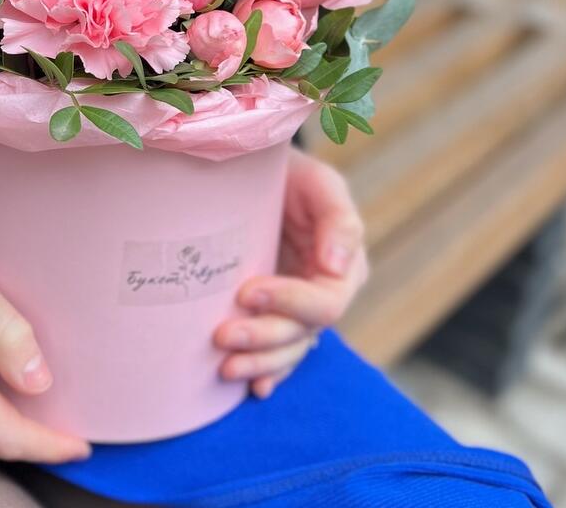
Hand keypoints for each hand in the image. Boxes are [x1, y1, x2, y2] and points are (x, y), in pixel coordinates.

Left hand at [214, 147, 367, 397]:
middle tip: (221, 335)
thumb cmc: (292, 176)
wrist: (256, 176)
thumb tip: (336, 267)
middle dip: (263, 337)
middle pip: (301, 333)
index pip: (324, 303)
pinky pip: (277, 354)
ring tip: (224, 368)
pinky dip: (267, 373)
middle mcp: (325, 296)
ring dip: (259, 362)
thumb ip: (337, 220)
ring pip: (287, 350)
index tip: (247, 291)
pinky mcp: (274, 315)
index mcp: (344, 268)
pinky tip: (252, 389)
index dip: (289, 303)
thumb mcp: (320, 184)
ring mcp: (298, 311)